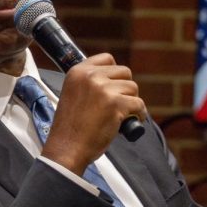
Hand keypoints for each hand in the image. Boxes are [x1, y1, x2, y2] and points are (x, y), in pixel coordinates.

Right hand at [42, 53, 145, 175]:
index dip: (115, 73)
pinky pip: (139, 104)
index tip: (114, 86)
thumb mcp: (73, 94)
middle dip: (125, 88)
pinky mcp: (115, 104)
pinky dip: (139, 114)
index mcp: (77, 71)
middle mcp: (90, 76)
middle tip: (119, 103)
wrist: (67, 148)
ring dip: (132, 102)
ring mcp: (103, 89)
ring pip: (133, 88)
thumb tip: (114, 80)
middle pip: (124, 72)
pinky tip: (131, 121)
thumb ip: (89, 83)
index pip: (107, 58)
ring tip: (123, 114)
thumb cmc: (70, 127)